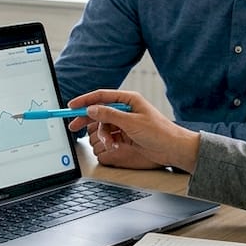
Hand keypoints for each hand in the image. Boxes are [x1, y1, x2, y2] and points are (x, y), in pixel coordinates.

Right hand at [66, 89, 200, 172]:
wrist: (173, 149)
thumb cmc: (159, 132)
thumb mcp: (132, 123)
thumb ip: (110, 115)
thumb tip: (92, 109)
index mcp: (128, 99)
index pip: (101, 96)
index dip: (85, 101)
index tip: (72, 106)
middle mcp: (126, 109)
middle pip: (99, 111)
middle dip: (87, 119)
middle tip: (74, 126)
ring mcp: (126, 122)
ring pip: (104, 126)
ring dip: (103, 135)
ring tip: (111, 143)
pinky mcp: (126, 134)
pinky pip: (110, 135)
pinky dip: (110, 141)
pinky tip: (116, 146)